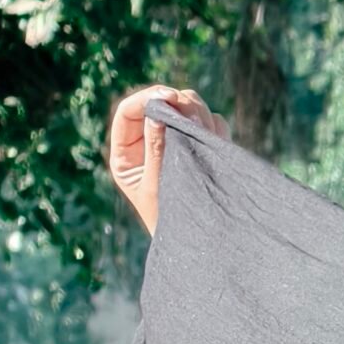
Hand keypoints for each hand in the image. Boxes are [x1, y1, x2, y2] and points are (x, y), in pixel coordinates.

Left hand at [109, 86, 227, 235]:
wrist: (198, 245)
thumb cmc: (169, 221)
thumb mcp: (156, 186)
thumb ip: (157, 148)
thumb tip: (157, 111)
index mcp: (126, 154)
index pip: (129, 111)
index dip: (148, 98)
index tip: (171, 98)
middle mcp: (149, 144)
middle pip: (160, 102)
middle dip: (180, 103)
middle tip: (198, 117)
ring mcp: (177, 145)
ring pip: (187, 107)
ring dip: (200, 114)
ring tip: (208, 135)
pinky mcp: (200, 149)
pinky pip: (210, 124)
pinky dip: (216, 128)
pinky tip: (217, 145)